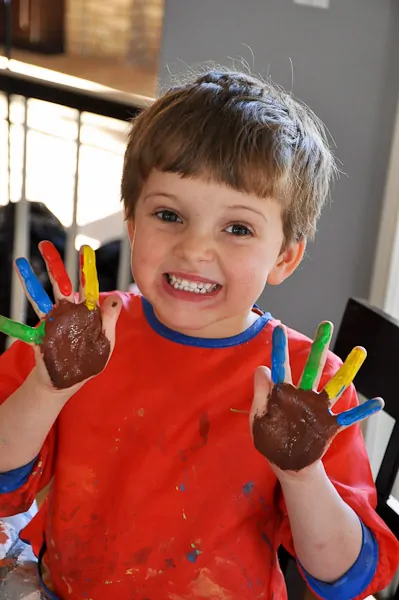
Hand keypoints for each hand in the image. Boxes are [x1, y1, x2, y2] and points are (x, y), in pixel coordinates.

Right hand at [0, 241, 121, 391]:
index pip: (87, 286)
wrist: (68, 382)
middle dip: (53, 264)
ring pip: (39, 297)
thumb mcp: (106, 342)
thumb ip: (109, 320)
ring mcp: (51, 322)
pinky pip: (23, 330)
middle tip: (45, 244)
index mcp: (85, 312)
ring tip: (20, 262)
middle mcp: (66, 312)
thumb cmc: (89, 361)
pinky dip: (10, 325)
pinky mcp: (39, 336)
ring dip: (29, 280)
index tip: (85, 248)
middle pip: (60, 283)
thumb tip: (114, 298)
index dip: (86, 268)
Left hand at [250, 322, 382, 473]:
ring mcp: (317, 408)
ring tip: (360, 350)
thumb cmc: (269, 438)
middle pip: (312, 366)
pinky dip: (363, 411)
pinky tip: (377, 402)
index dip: (280, 348)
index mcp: (282, 393)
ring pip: (334, 385)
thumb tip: (261, 368)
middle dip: (319, 346)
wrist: (286, 463)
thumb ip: (261, 394)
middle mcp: (303, 395)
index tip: (278, 328)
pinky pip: (349, 416)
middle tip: (326, 325)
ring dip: (348, 369)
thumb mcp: (258, 417)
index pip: (281, 366)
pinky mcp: (329, 424)